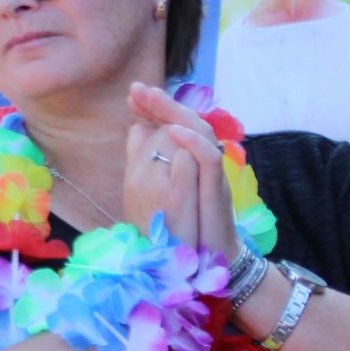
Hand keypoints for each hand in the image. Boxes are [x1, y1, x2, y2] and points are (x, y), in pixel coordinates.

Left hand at [128, 82, 236, 257]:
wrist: (203, 262)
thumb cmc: (182, 230)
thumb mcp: (159, 190)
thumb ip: (151, 161)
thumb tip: (136, 129)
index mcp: (187, 161)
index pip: (173, 125)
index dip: (154, 109)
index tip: (131, 96)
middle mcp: (202, 162)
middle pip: (187, 122)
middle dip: (161, 103)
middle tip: (138, 89)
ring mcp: (211, 174)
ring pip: (201, 132)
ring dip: (176, 113)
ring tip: (153, 98)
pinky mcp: (218, 189)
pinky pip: (210, 158)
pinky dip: (193, 142)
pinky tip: (173, 131)